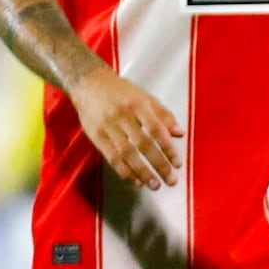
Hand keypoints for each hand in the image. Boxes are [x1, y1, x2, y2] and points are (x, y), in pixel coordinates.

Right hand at [75, 68, 182, 195]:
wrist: (88, 83)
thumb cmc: (121, 91)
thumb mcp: (145, 97)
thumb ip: (164, 115)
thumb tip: (180, 133)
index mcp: (138, 104)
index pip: (156, 129)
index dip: (167, 148)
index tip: (178, 163)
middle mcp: (123, 116)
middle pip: (143, 144)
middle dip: (158, 164)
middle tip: (171, 180)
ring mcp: (108, 126)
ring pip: (126, 153)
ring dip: (142, 172)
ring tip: (155, 185)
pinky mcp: (96, 136)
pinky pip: (111, 157)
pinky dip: (124, 171)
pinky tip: (136, 181)